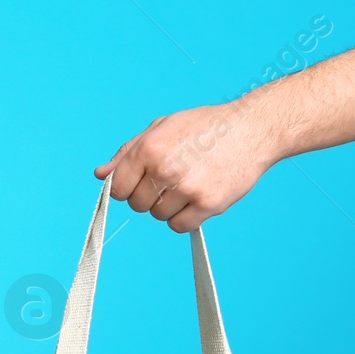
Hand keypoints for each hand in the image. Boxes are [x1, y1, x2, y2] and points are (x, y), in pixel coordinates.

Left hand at [94, 102, 279, 232]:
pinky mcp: (207, 204)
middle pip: (137, 205)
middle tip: (172, 179)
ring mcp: (187, 188)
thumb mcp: (162, 127)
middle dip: (149, 196)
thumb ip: (128, 152)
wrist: (253, 128)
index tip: (142, 182)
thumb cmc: (205, 127)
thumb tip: (101, 175)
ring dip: (169, 206)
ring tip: (189, 183)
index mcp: (149, 148)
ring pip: (158, 216)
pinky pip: (179, 226)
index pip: (118, 188)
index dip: (127, 188)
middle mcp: (165, 168)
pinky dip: (185, 218)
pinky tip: (197, 198)